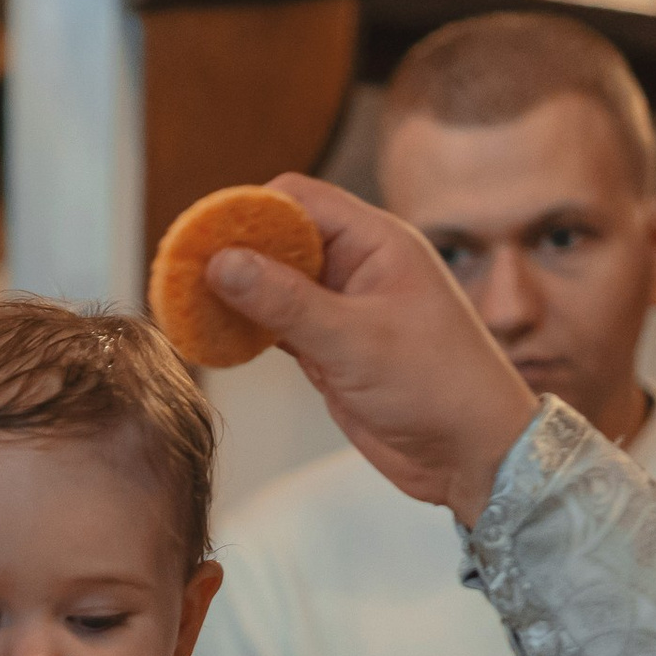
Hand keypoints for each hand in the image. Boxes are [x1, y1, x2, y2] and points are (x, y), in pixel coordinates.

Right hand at [203, 173, 539, 524]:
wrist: (474, 455)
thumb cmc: (439, 389)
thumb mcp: (354, 341)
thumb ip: (285, 302)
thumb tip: (222, 262)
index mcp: (377, 243)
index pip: (298, 200)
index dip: (247, 212)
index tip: (203, 239)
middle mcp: (359, 268)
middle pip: (279, 239)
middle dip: (233, 253)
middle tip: (182, 274)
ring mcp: (344, 310)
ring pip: (274, 285)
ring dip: (235, 295)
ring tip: (186, 306)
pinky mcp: (332, 350)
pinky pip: (278, 326)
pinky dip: (247, 331)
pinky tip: (215, 338)